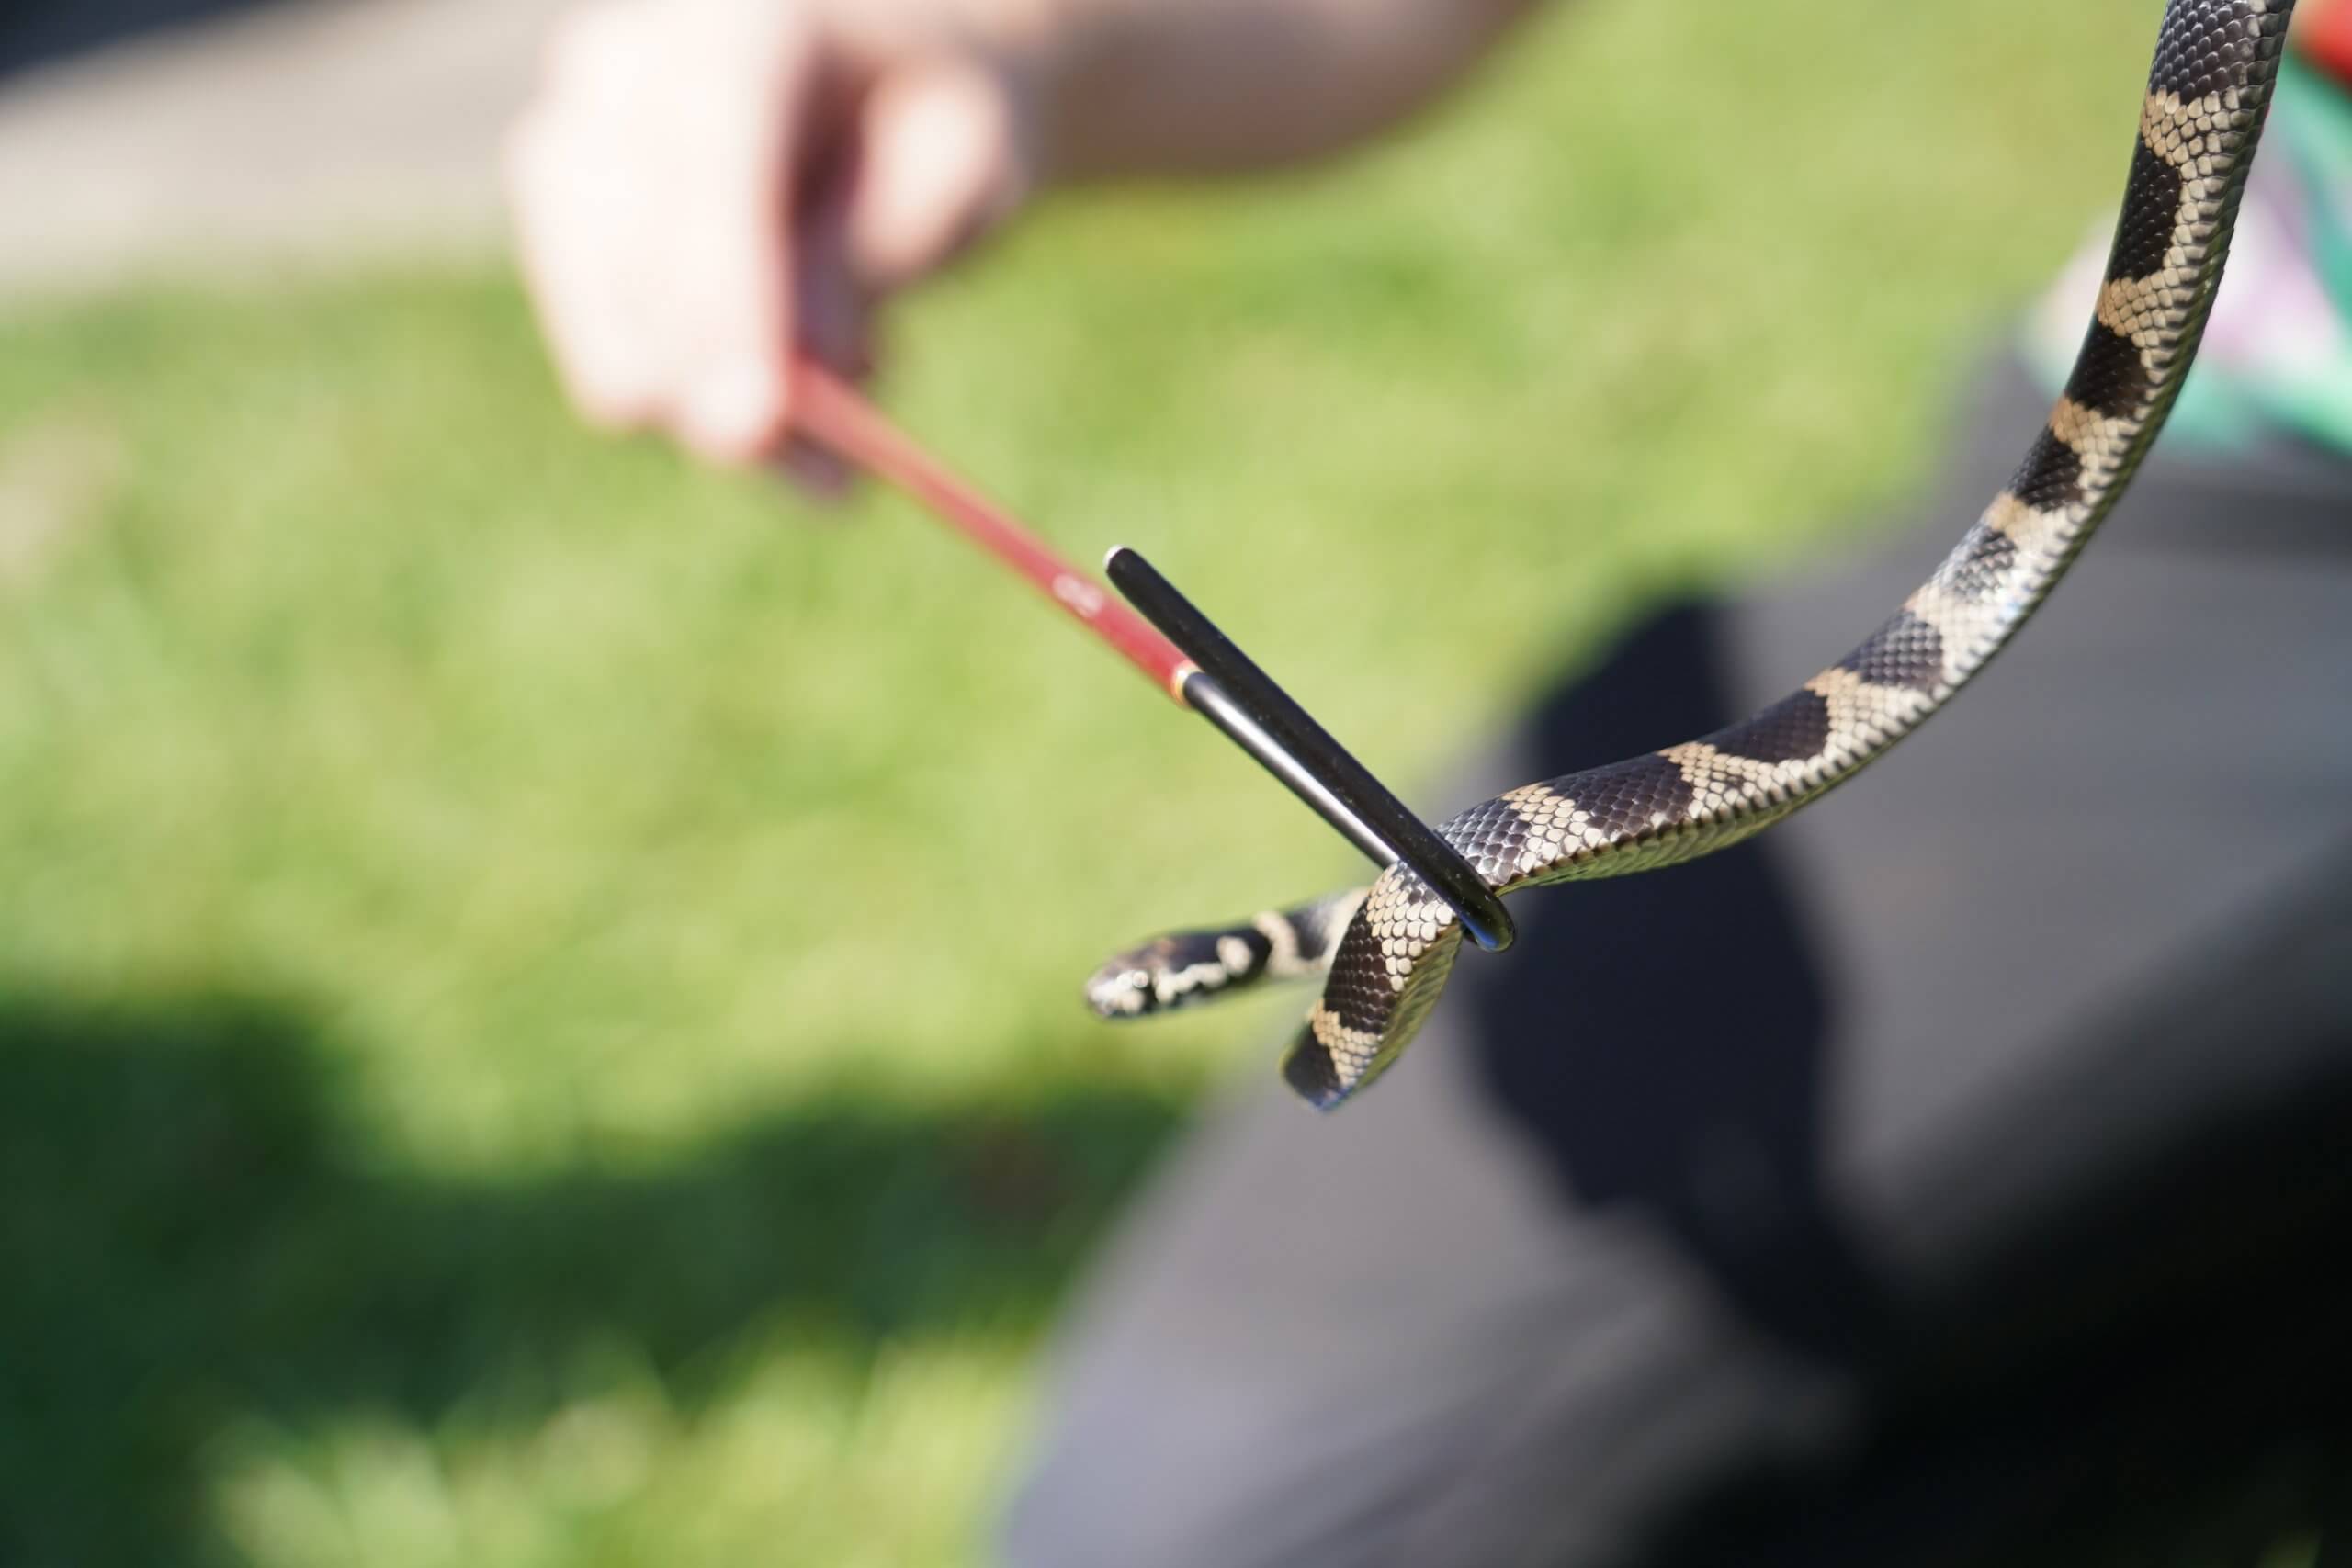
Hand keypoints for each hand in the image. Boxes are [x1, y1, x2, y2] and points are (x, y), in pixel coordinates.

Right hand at [505, 0, 1035, 475]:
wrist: (882, 73)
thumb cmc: (935, 117)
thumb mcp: (971, 168)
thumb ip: (886, 250)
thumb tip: (798, 374)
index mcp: (746, 20)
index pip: (707, 156)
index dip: (721, 295)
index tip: (754, 426)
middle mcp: (625, 65)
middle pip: (622, 252)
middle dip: (713, 384)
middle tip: (836, 485)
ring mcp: (570, 143)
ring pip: (604, 325)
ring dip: (730, 412)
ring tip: (857, 402)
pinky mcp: (563, 232)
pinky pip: (618, 361)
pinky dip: (712, 404)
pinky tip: (796, 376)